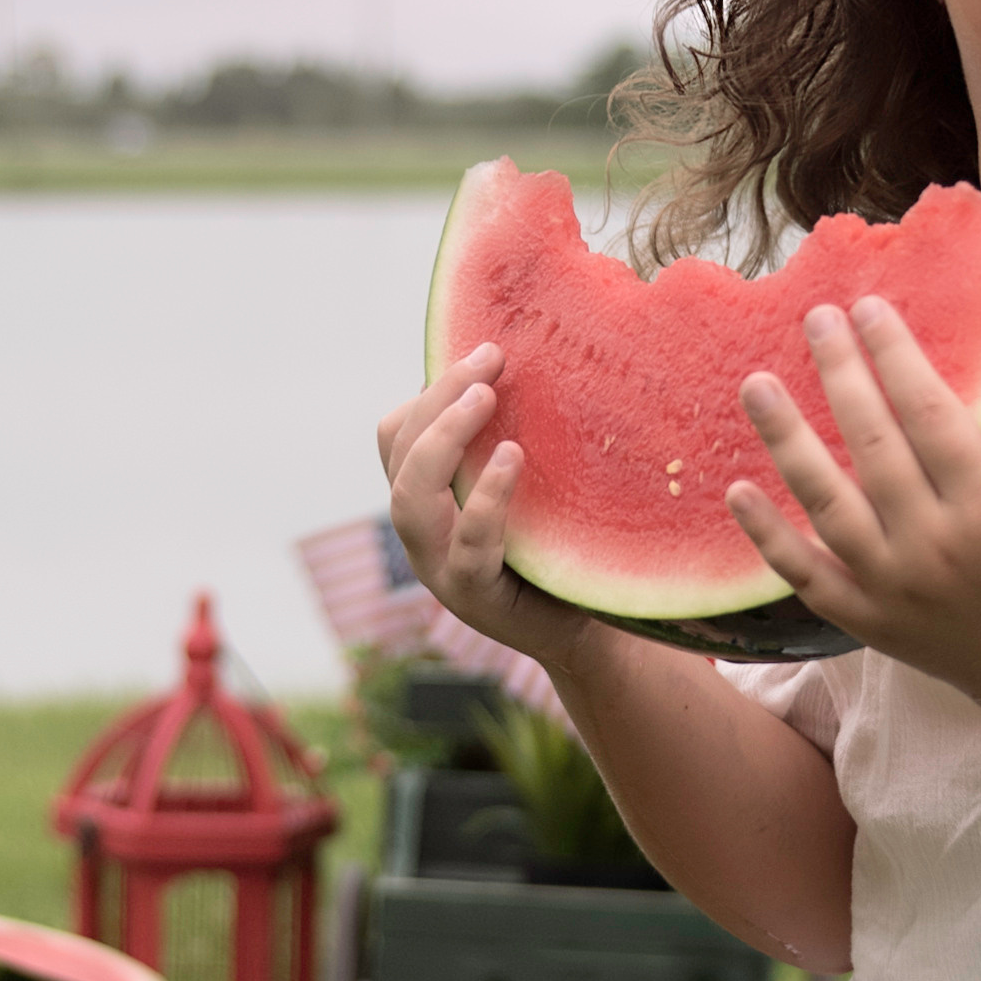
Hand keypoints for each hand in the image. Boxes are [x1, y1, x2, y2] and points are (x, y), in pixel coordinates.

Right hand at [376, 347, 592, 663]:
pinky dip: (485, 497)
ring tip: (487, 397)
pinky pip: (467, 546)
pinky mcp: (474, 597)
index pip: (396, 436)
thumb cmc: (558, 550)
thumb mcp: (530, 488)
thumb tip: (536, 361)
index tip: (480, 351)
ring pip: (411, 499)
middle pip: (400, 455)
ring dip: (444, 439)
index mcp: (428, 500)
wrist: (584, 628)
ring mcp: (439, 568)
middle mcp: (422, 533)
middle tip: (489, 360)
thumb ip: (511, 439)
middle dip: (438, 399)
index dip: (427, 392)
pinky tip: (511, 457)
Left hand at [726, 299, 980, 701]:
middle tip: (816, 318)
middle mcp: (934, 547)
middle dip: (841, 375)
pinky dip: (766, 536)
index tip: (869, 307)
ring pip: (826, 505)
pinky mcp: (863, 619)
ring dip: (787, 441)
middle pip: (872, 448)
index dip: (896, 356)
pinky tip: (735, 489)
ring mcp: (891, 587)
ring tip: (756, 384)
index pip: (931, 414)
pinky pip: (804, 575)